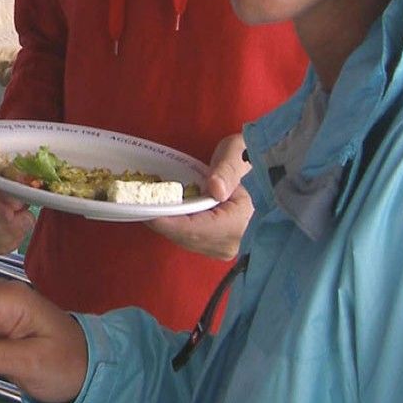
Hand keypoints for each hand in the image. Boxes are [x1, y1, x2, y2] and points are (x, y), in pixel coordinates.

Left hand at [148, 132, 252, 258]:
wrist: (266, 174)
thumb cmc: (248, 160)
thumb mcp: (238, 155)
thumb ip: (227, 171)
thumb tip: (215, 189)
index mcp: (240, 222)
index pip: (198, 229)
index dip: (170, 222)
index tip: (148, 213)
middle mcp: (233, 243)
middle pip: (188, 237)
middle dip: (162, 223)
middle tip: (136, 206)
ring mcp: (226, 248)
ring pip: (187, 240)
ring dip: (166, 225)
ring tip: (146, 207)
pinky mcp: (219, 246)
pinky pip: (192, 239)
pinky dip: (175, 226)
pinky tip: (163, 212)